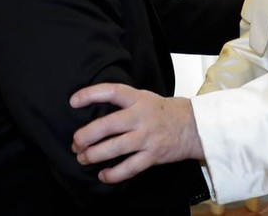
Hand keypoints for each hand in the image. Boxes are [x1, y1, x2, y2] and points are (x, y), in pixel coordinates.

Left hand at [70, 83, 202, 183]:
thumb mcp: (146, 98)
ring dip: (94, 155)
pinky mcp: (153, 155)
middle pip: (108, 125)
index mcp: (139, 99)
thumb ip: (125, 104)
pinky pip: (129, 167)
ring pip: (115, 148)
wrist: (194, 126)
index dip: (91, 94)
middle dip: (86, 135)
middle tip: (75, 142)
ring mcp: (147, 137)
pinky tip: (103, 175)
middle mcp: (141, 117)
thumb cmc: (165, 112)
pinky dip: (113, 174)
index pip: (112, 92)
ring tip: (83, 158)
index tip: (73, 101)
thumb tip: (94, 113)